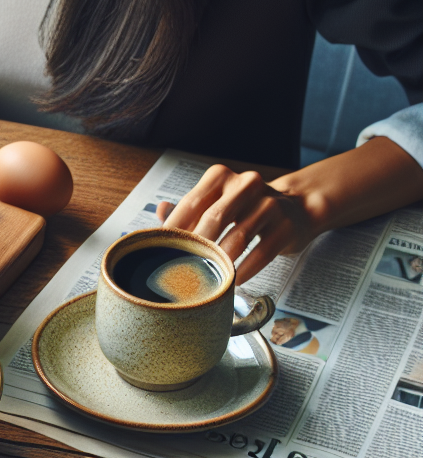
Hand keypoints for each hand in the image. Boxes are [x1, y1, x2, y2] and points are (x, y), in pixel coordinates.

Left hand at [155, 165, 315, 281]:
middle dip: (196, 247)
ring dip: (221, 262)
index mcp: (220, 177)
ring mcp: (270, 203)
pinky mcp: (287, 225)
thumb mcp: (217, 201)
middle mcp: (245, 184)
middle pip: (213, 219)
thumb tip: (160, 210)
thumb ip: (189, 208)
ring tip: (207, 279)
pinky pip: (261, 252)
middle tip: (182, 269)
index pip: (191, 203)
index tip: (161, 250)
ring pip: (238, 238)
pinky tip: (234, 280)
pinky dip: (245, 270)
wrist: (297, 207)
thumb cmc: (247, 207)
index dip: (174, 229)